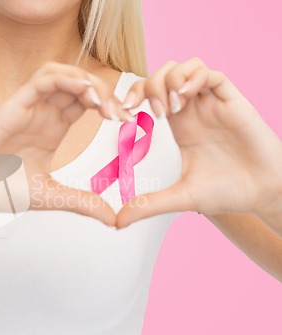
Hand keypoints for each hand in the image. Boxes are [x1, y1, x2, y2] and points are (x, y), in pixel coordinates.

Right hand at [0, 62, 131, 225]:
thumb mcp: (49, 196)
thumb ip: (80, 203)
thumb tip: (113, 219)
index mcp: (53, 129)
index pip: (87, 104)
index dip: (110, 106)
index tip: (129, 121)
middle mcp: (44, 114)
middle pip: (80, 86)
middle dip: (105, 93)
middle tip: (122, 113)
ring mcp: (30, 107)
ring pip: (63, 75)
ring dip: (87, 82)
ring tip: (104, 103)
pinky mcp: (15, 103)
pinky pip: (43, 79)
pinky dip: (65, 79)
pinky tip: (83, 92)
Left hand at [117, 58, 281, 227]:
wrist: (263, 194)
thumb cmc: (226, 193)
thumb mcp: (180, 198)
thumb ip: (149, 205)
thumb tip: (117, 222)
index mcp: (178, 125)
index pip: (149, 94)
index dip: (133, 95)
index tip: (123, 113)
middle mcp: (193, 110)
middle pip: (163, 74)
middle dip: (150, 86)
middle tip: (154, 113)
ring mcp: (212, 103)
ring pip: (186, 67)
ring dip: (171, 79)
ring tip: (170, 106)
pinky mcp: (233, 102)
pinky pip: (212, 74)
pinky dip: (194, 78)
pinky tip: (185, 99)